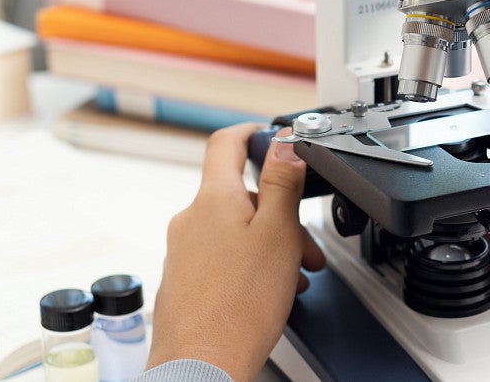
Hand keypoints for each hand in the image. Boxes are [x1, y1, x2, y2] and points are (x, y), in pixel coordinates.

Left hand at [146, 124, 325, 380]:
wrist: (201, 365)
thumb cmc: (237, 308)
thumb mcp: (277, 233)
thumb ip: (282, 182)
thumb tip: (284, 141)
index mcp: (213, 199)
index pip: (225, 143)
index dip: (251, 132)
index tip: (270, 135)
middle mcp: (191, 220)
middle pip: (241, 196)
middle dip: (280, 214)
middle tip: (306, 243)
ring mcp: (184, 251)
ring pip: (235, 231)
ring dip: (270, 245)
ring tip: (293, 276)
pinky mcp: (185, 280)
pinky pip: (223, 259)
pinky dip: (250, 266)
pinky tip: (270, 293)